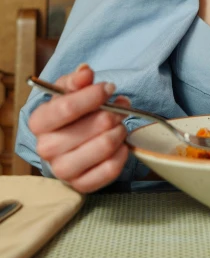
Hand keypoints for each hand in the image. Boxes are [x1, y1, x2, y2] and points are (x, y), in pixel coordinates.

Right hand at [28, 64, 130, 192]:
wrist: (70, 139)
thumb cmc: (71, 112)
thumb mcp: (70, 89)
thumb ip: (77, 79)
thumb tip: (85, 72)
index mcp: (39, 122)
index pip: (65, 108)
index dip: (92, 96)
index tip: (109, 88)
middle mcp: (46, 148)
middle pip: (88, 129)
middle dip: (111, 114)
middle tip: (121, 107)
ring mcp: (62, 170)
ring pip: (101, 149)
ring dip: (118, 132)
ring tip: (120, 124)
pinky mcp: (81, 185)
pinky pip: (108, 170)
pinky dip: (121, 154)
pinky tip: (121, 144)